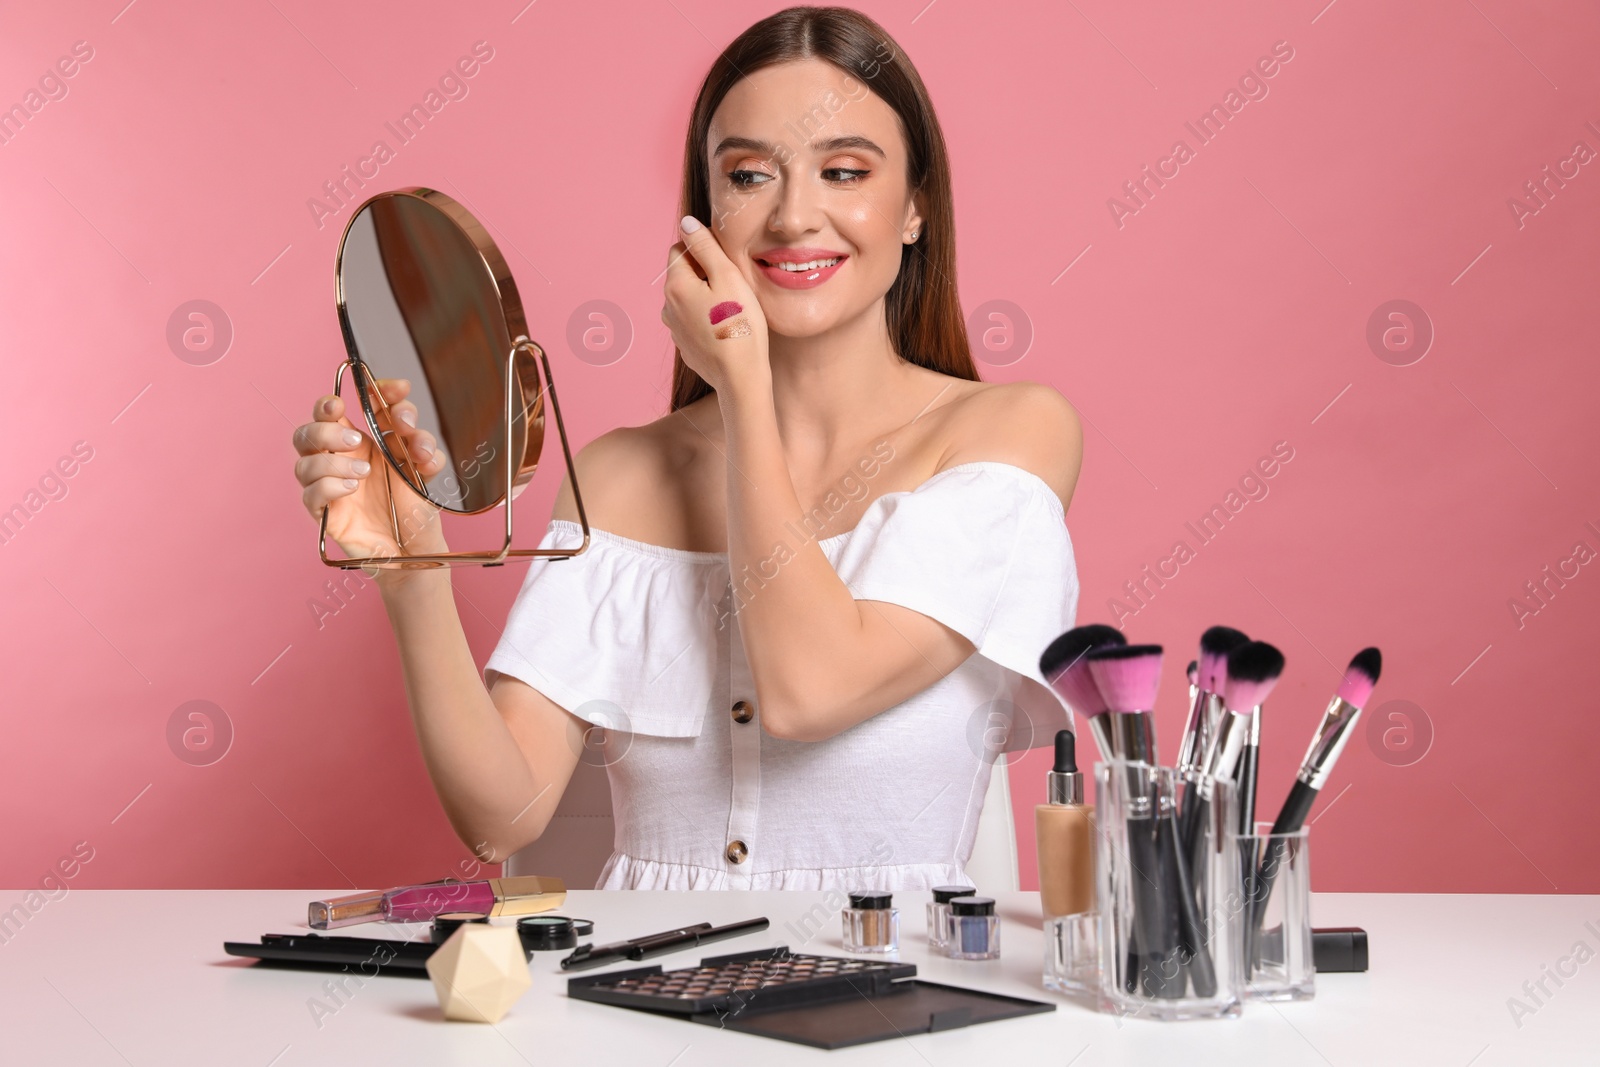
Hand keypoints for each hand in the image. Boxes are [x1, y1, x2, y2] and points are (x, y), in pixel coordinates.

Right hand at [291, 379, 449, 561]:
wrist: (415, 546)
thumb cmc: (413, 504)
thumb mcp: (422, 466)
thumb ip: (417, 439)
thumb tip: (408, 416)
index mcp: (357, 441)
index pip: (345, 407)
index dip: (366, 391)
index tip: (398, 390)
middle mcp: (337, 460)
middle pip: (309, 428)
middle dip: (328, 428)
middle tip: (357, 440)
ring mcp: (328, 486)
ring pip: (304, 461)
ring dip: (333, 462)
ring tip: (365, 473)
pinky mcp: (325, 514)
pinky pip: (309, 494)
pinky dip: (329, 486)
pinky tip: (352, 488)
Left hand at [661, 215, 768, 394]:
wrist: (740, 378)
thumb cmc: (740, 325)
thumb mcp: (728, 277)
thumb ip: (706, 247)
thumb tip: (686, 223)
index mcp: (675, 285)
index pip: (679, 250)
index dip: (703, 251)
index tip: (725, 266)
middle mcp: (667, 306)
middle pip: (683, 274)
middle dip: (705, 274)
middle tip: (733, 288)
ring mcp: (675, 329)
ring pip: (689, 298)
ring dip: (706, 297)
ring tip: (732, 310)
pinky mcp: (686, 346)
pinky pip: (693, 321)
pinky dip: (707, 318)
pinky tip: (726, 328)